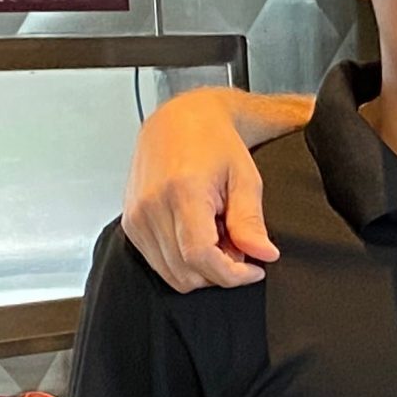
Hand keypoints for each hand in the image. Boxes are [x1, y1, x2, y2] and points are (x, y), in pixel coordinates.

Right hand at [124, 87, 277, 291]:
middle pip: (187, 272)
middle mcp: (151, 207)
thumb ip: (251, 221)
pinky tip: (199, 236)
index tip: (255, 270)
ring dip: (202, 269)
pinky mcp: (131, 225)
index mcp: (181, 192)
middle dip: (220, 271)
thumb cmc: (214, 143)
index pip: (201, 257)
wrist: (179, 121)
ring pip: (172, 274)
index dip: (232, 275)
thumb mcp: (245, 178)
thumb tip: (264, 254)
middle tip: (238, 246)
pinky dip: (184, 262)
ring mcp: (137, 217)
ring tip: (218, 237)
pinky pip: (159, 263)